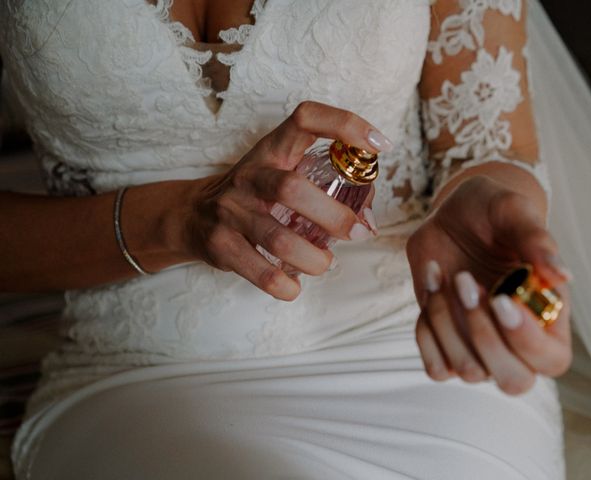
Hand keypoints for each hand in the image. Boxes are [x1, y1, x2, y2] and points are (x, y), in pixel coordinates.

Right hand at [181, 101, 388, 300]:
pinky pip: (258, 270)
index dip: (345, 124)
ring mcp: (231, 208)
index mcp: (273, 150)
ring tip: (324, 264)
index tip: (379, 145)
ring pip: (278, 238)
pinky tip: (292, 286)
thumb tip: (366, 224)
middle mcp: (251, 173)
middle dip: (334, 217)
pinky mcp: (220, 242)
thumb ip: (327, 191)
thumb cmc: (256, 195)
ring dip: (313, 259)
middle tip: (356, 234)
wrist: (192, 214)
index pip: (307, 118)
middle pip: (293, 189)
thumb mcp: (284, 176)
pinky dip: (283, 284)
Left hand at [406, 175, 572, 394]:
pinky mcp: (446, 343)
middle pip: (514, 381)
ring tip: (443, 273)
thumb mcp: (514, 213)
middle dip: (483, 335)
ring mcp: (479, 347)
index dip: (526, 339)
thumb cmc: (493, 213)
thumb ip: (537, 241)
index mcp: (548, 315)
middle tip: (465, 280)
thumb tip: (562, 275)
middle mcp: (516, 341)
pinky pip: (436, 366)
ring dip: (447, 320)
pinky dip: (426, 331)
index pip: (551, 359)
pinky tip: (431, 287)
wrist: (455, 216)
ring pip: (468, 370)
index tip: (500, 297)